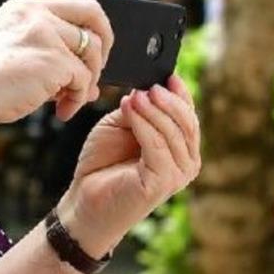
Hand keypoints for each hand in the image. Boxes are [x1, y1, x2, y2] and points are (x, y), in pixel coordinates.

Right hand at [0, 0, 128, 125]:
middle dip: (106, 39)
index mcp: (21, 7)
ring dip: (90, 78)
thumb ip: (48, 51)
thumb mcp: (12, 51)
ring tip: (74, 98)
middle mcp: (34, 12)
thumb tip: (90, 79)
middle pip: (93, 12)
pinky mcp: (55, 58)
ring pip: (92, 50)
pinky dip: (78, 98)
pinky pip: (84, 79)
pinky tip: (63, 111)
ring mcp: (45, 32)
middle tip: (103, 64)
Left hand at [57, 75, 200, 256]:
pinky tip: (128, 110)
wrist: (85, 198)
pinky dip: (143, 124)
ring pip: (173, 133)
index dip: (181, 93)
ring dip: (153, 110)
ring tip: (133, 97)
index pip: (189, 115)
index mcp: (180, 147)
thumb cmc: (103, 163)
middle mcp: (186, 161)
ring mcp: (177, 174)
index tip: (168, 75)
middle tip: (148, 87)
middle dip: (168, 101)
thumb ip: (139, 110)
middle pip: (187, 123)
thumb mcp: (121, 125)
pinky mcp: (163, 182)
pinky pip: (158, 146)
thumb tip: (147, 90)